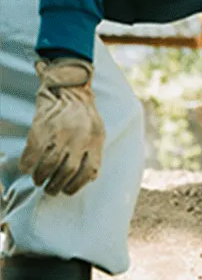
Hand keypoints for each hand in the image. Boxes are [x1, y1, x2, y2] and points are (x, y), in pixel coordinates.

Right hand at [19, 58, 103, 195]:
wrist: (68, 88)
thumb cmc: (84, 114)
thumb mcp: (98, 131)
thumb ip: (94, 153)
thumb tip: (89, 178)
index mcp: (95, 140)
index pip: (89, 171)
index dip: (77, 185)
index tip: (67, 190)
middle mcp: (79, 138)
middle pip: (68, 171)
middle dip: (57, 185)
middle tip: (50, 190)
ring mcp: (60, 134)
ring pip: (49, 165)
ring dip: (41, 177)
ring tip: (38, 181)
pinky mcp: (42, 128)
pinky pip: (32, 153)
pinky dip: (27, 164)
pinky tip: (25, 168)